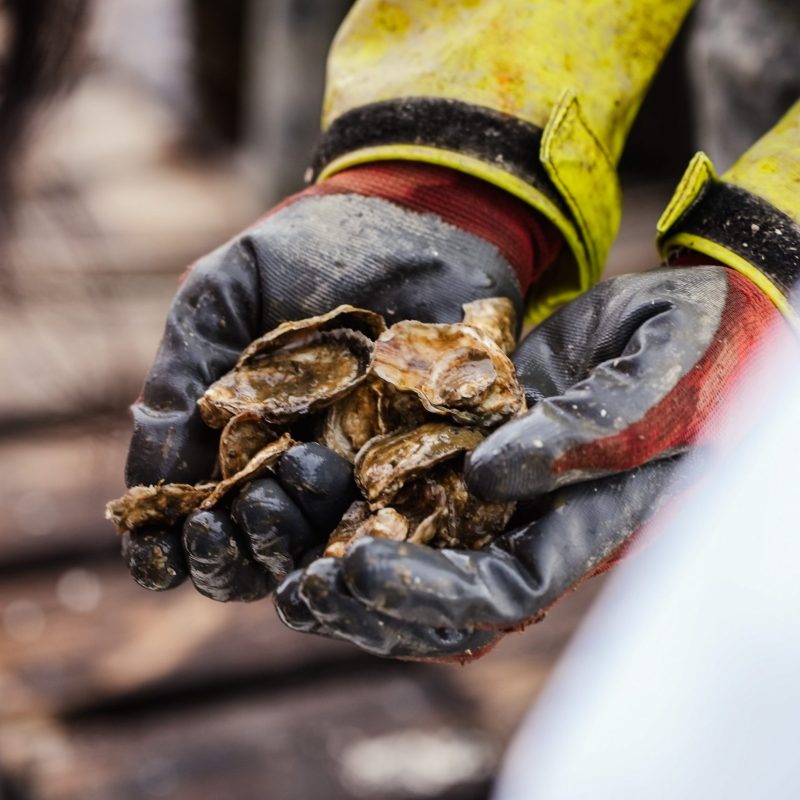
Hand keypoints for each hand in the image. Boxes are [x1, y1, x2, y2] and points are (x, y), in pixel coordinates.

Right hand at [122, 161, 557, 599]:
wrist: (413, 217)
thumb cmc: (306, 253)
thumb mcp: (220, 302)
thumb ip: (178, 382)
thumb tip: (143, 486)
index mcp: (248, 445)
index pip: (208, 521)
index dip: (178, 548)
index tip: (160, 552)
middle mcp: (308, 471)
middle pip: (264, 548)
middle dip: (234, 553)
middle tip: (223, 519)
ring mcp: (373, 473)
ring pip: (328, 547)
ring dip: (294, 545)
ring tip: (281, 487)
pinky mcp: (439, 461)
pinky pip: (410, 520)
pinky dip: (378, 535)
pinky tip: (351, 532)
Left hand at [275, 265, 784, 655]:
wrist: (690, 314)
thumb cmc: (701, 346)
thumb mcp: (659, 380)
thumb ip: (589, 433)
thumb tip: (488, 476)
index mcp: (585, 525)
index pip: (504, 590)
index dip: (431, 591)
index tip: (356, 568)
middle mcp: (536, 521)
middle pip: (447, 595)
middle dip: (373, 603)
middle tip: (300, 590)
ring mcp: (501, 489)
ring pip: (419, 553)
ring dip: (350, 567)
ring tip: (282, 567)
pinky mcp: (471, 447)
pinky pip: (410, 491)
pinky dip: (357, 504)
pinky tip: (305, 495)